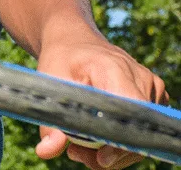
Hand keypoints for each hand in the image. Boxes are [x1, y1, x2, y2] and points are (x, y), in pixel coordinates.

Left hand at [34, 34, 169, 169]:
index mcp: (115, 69)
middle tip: (76, 154)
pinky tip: (95, 139)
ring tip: (79, 149)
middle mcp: (141, 78)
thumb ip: (50, 119)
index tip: (100, 158)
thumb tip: (47, 151)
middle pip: (138, 131)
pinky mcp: (154, 97)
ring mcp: (151, 87)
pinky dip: (121, 142)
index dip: (120, 143)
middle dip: (110, 153)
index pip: (131, 114)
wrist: (75, 42)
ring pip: (141, 136)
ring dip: (114, 151)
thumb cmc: (61, 60)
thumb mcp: (48, 83)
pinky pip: (142, 130)